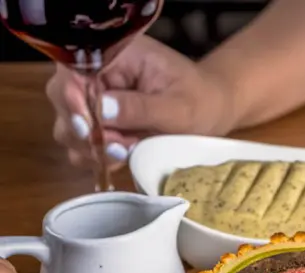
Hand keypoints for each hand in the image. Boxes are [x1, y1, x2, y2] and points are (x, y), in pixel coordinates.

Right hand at [46, 35, 234, 169]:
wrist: (213, 110)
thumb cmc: (202, 101)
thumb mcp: (178, 107)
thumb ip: (140, 108)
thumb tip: (101, 110)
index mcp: (115, 54)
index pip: (73, 70)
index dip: (71, 99)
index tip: (86, 127)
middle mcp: (98, 73)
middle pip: (63, 99)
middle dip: (84, 130)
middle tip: (118, 147)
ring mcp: (96, 98)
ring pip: (69, 125)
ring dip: (91, 147)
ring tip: (125, 152)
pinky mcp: (101, 123)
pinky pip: (82, 142)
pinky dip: (96, 156)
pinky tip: (121, 159)